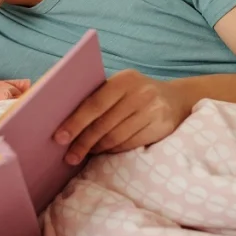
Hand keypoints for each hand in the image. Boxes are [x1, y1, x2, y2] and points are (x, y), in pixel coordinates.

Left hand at [55, 69, 189, 164]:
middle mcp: (141, 93)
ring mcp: (152, 111)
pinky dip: (112, 150)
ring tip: (83, 153)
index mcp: (125, 79)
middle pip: (104, 123)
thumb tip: (64, 120)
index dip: (75, 122)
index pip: (95, 103)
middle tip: (68, 156)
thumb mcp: (121, 86)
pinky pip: (129, 144)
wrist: (176, 99)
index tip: (59, 137)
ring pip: (116, 137)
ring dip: (96, 148)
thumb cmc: (136, 93)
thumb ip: (98, 96)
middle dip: (83, 142)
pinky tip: (102, 151)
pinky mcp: (160, 127)